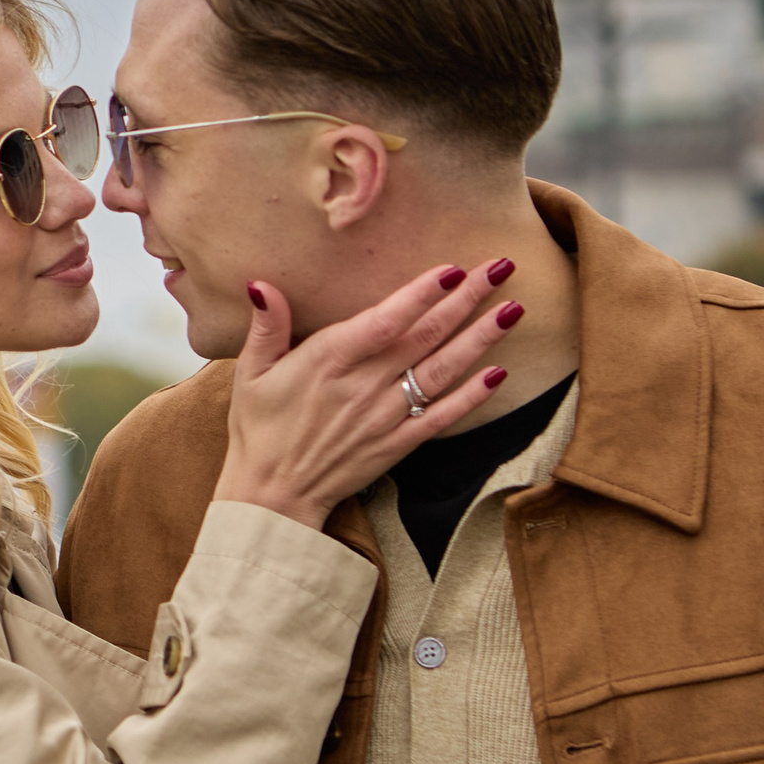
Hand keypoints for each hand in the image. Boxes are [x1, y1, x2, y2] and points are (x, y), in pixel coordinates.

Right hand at [214, 262, 521, 528]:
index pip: (384, 321)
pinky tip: (499, 374)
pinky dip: (472, 397)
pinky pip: (442, 417)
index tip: (450, 269)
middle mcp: (363, 386)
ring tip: (513, 310)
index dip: (419, 294)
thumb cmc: (260, 429)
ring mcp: (384, 417)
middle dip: (465, 300)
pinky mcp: (397, 444)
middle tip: (499, 268)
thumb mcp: (250, 373)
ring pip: (441, 371)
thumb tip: (261, 285)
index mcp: (327, 362)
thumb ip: (266, 327)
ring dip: (480, 339)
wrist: (273, 495)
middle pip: (424, 337)